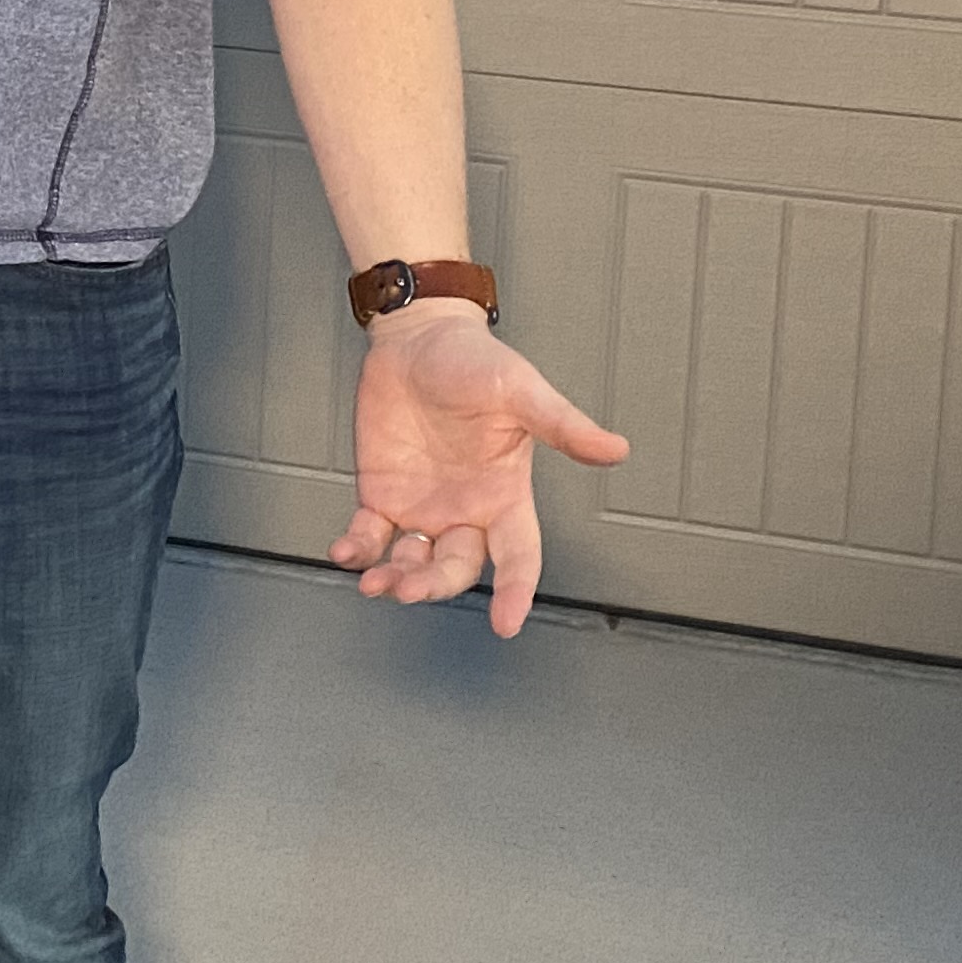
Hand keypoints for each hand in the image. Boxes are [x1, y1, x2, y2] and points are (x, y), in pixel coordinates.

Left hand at [333, 303, 629, 637]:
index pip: (518, 556)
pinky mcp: (382, 494)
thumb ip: (563, 426)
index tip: (506, 625)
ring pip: (411, 562)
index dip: (515, 592)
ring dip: (394, 578)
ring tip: (375, 582)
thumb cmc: (476, 362)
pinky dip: (357, 549)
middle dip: (434, 584)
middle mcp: (465, 510)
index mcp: (505, 495)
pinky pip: (369, 535)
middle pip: (456, 568)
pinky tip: (345, 553)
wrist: (418, 337)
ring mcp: (422, 506)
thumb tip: (616, 449)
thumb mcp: (522, 392)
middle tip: (411, 589)